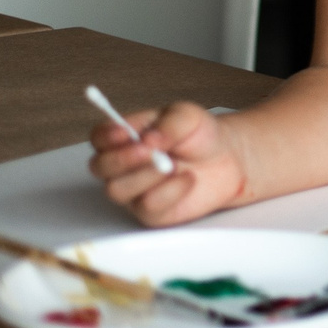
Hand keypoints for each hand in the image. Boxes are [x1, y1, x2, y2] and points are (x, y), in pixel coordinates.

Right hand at [88, 101, 245, 226]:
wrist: (228, 159)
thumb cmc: (199, 135)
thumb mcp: (189, 116)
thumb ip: (169, 123)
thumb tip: (149, 138)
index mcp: (125, 137)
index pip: (100, 137)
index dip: (106, 136)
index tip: (125, 133)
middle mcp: (122, 166)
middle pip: (100, 167)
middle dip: (122, 159)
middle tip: (149, 151)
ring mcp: (133, 190)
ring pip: (117, 190)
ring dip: (146, 176)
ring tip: (173, 164)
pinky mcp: (150, 210)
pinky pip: (147, 206)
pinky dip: (170, 191)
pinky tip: (188, 179)